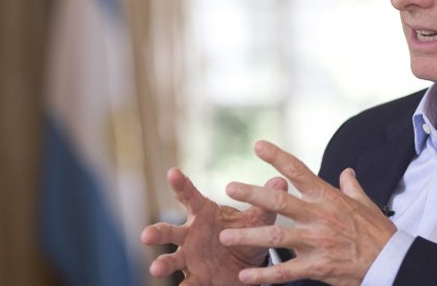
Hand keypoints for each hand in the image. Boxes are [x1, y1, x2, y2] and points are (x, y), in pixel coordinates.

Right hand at [141, 168, 287, 285]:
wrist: (248, 265)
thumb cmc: (245, 233)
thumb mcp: (257, 218)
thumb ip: (264, 201)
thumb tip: (281, 181)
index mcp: (204, 214)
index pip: (190, 197)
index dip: (181, 185)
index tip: (172, 172)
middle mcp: (190, 235)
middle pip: (170, 231)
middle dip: (157, 232)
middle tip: (147, 235)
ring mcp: (190, 258)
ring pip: (172, 259)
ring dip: (162, 263)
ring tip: (156, 268)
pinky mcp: (196, 278)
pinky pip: (187, 284)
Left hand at [220, 140, 396, 285]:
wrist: (391, 262)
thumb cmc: (379, 233)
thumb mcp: (366, 204)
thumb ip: (352, 187)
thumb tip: (347, 171)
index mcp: (328, 198)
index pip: (299, 172)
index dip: (277, 157)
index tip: (258, 146)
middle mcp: (319, 217)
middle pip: (280, 202)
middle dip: (252, 194)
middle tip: (230, 188)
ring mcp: (316, 242)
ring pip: (276, 237)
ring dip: (249, 236)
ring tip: (226, 235)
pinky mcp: (316, 266)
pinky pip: (285, 272)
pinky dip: (264, 275)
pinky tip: (245, 276)